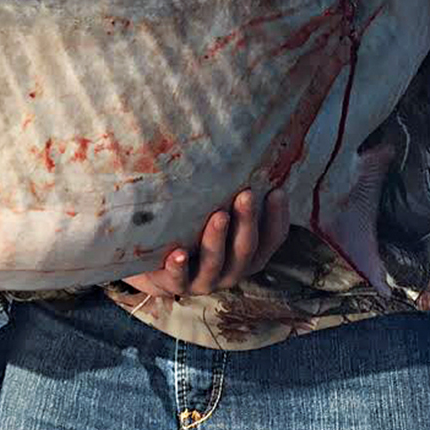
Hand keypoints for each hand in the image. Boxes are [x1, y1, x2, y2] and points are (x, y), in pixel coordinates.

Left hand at [122, 188, 289, 297]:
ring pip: (215, 264)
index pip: (272, 239)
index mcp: (247, 254)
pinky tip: (178, 254)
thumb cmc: (190, 228)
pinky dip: (179, 267)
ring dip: (217, 240)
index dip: (278, 218)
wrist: (150, 264)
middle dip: (247, 221)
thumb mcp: (212, 211)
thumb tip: (242, 145)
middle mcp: (230, 270)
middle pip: (245, 249)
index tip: (278, 190)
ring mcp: (202, 280)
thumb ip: (229, 193)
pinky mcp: (171, 284)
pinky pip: (177, 278)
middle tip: (246, 194)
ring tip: (218, 216)